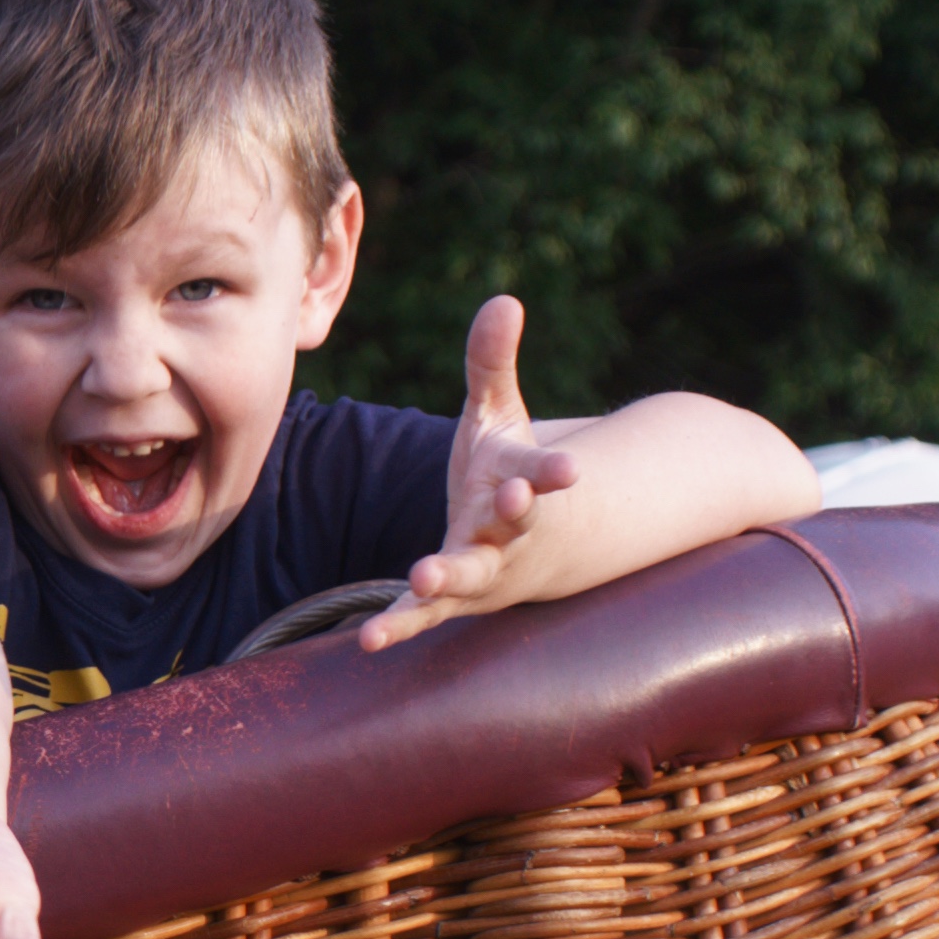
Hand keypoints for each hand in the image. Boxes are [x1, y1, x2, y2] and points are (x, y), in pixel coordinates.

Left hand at [360, 290, 581, 645]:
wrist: (527, 550)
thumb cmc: (504, 470)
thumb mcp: (495, 413)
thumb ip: (493, 362)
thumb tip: (503, 299)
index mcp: (522, 481)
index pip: (545, 472)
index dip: (553, 469)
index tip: (570, 466)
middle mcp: (508, 531)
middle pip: (514, 524)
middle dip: (515, 512)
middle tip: (516, 499)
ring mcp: (482, 570)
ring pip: (469, 576)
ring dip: (448, 576)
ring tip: (422, 576)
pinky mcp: (450, 598)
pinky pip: (423, 615)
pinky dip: (399, 626)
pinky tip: (368, 640)